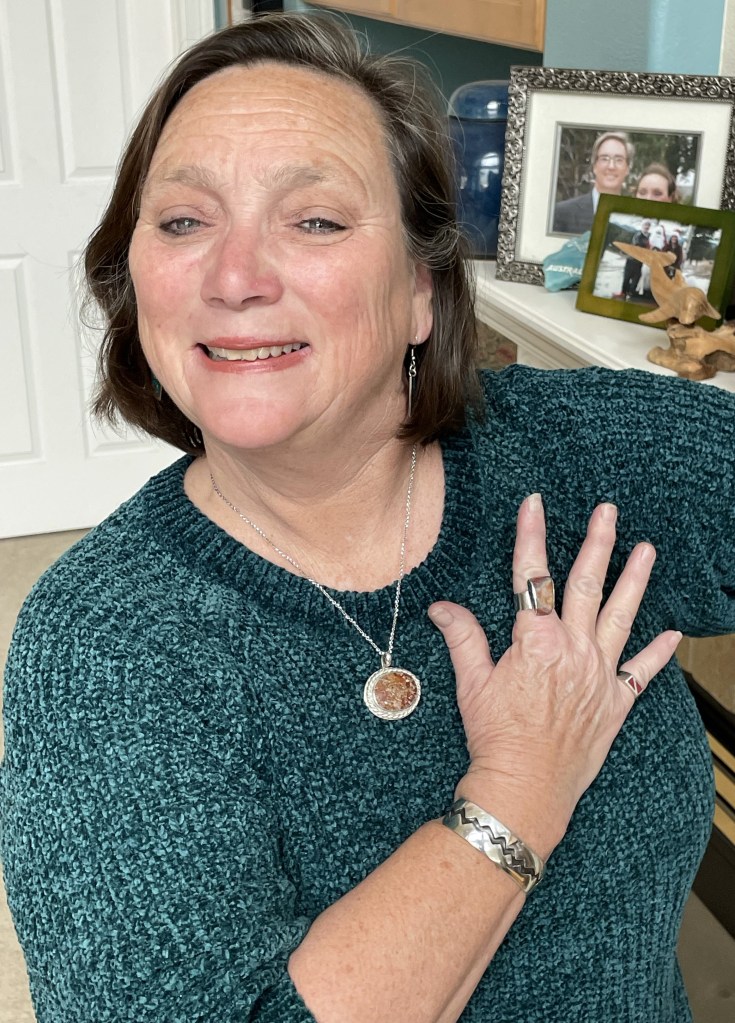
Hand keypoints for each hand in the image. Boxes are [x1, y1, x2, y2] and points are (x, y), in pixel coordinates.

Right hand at [428, 494, 680, 852]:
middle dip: (597, 543)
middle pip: (585, 585)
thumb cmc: (496, 738)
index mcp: (536, 641)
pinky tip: (672, 634)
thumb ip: (462, 638)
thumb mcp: (472, 684)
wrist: (526, 789)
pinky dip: (658, 652)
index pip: (532, 576)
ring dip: (634, 580)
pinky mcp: (615, 702)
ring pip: (620, 616)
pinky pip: (642, 672)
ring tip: (647, 550)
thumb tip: (441, 607)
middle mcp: (573, 650)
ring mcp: (599, 675)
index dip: (532, 535)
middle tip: (608, 512)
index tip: (535, 504)